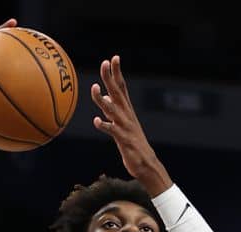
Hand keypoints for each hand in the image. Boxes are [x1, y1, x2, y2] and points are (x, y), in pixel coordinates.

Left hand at [90, 55, 171, 195]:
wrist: (146, 164)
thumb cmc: (132, 144)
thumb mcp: (121, 124)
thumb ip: (112, 110)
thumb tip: (105, 96)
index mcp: (127, 110)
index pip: (122, 87)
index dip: (117, 73)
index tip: (113, 58)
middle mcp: (127, 115)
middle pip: (117, 92)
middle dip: (110, 78)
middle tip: (105, 62)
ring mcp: (126, 127)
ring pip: (113, 109)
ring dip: (103, 99)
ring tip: (94, 88)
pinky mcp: (124, 140)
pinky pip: (113, 131)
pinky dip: (105, 125)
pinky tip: (97, 121)